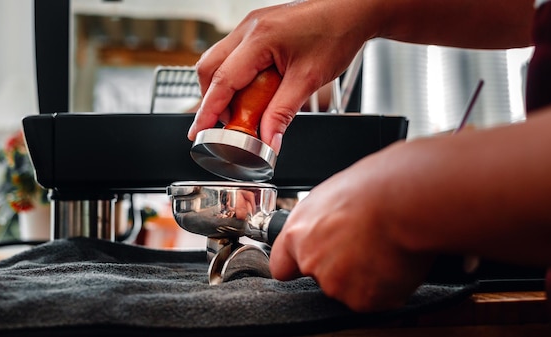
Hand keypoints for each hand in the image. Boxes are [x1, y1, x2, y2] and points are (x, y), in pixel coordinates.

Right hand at [189, 0, 370, 152]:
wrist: (352, 10)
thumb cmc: (336, 33)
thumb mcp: (309, 79)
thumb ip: (283, 113)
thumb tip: (268, 141)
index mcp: (260, 37)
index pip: (223, 80)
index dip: (208, 110)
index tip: (199, 131)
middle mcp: (249, 28)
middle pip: (210, 68)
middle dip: (211, 99)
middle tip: (225, 124)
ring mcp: (251, 26)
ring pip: (219, 60)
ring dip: (224, 88)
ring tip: (242, 111)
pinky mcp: (258, 29)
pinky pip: (234, 55)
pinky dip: (236, 77)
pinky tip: (252, 92)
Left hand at [269, 142, 435, 311]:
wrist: (401, 201)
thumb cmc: (373, 187)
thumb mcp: (330, 195)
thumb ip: (318, 221)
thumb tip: (324, 224)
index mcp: (298, 235)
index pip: (282, 266)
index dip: (297, 264)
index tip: (306, 262)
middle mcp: (311, 262)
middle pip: (320, 277)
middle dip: (339, 267)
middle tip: (362, 244)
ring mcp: (336, 284)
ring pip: (348, 289)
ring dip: (364, 276)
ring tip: (381, 247)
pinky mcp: (363, 300)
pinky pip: (374, 298)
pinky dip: (385, 286)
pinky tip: (392, 261)